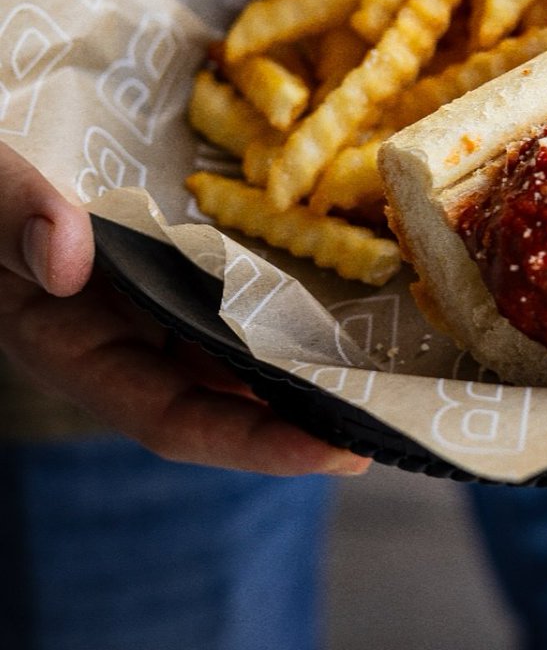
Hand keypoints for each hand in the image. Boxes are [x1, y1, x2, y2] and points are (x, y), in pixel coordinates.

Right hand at [0, 141, 369, 475]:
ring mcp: (139, 309)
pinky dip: (267, 321)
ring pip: (226, 359)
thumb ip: (14, 218)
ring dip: (291, 378)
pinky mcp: (157, 272)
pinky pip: (221, 306)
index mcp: (71, 348)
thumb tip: (69, 254)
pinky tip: (319, 326)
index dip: (253, 443)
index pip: (172, 418)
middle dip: (296, 422)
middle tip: (383, 429)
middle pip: (218, 402)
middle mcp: (115, 343)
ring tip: (371, 389)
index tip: (331, 454)